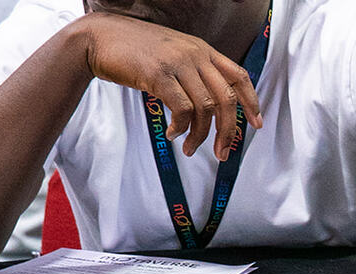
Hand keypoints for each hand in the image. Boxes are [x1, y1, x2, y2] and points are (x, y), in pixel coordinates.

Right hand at [76, 11, 261, 160]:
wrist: (99, 38)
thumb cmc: (134, 51)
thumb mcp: (172, 55)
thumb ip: (193, 73)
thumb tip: (208, 107)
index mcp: (202, 49)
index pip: (239, 76)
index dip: (252, 102)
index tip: (256, 124)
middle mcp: (195, 54)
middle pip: (227, 99)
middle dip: (229, 131)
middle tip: (222, 153)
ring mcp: (178, 63)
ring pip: (206, 108)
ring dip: (200, 135)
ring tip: (188, 148)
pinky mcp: (159, 75)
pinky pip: (183, 109)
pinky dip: (181, 127)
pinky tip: (173, 134)